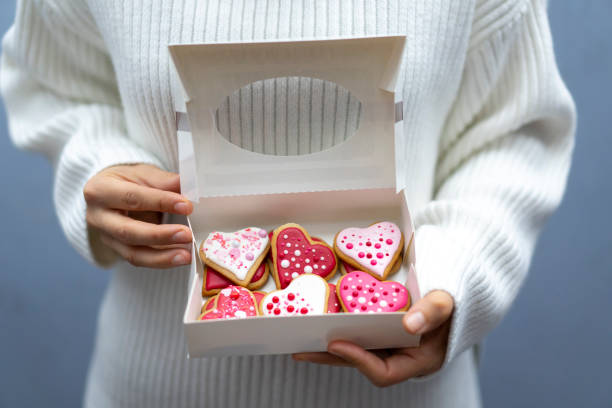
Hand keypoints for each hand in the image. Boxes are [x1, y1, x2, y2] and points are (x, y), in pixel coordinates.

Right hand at [83, 163, 193, 267]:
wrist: (112, 193)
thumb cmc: (128, 180)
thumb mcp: (143, 173)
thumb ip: (163, 180)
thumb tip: (189, 184)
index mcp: (100, 190)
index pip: (132, 198)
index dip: (160, 202)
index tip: (186, 206)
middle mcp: (97, 216)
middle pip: (128, 231)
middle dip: (159, 235)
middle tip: (187, 235)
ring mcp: (105, 237)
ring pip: (132, 253)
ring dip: (162, 257)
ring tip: (187, 255)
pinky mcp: (116, 250)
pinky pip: (139, 259)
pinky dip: (161, 260)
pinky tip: (180, 257)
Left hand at [293, 290, 453, 386]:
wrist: (457, 293)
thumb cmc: (456, 301)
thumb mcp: (449, 303)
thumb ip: (433, 311)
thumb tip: (409, 324)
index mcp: (417, 361)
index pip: (383, 373)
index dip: (358, 361)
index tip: (336, 343)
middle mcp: (400, 356)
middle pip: (360, 362)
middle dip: (330, 356)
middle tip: (300, 348)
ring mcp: (389, 344)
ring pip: (356, 347)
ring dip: (329, 343)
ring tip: (300, 336)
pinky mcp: (382, 329)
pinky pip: (359, 331)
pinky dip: (341, 326)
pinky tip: (321, 318)